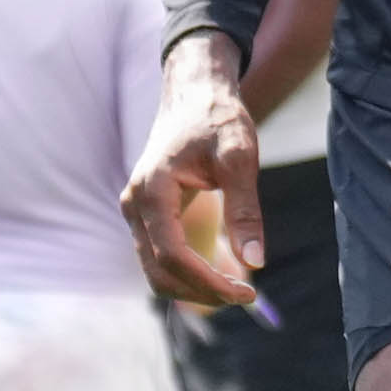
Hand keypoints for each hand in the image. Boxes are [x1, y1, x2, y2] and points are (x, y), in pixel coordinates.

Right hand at [125, 30, 264, 307]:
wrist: (194, 94)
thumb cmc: (216, 119)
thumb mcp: (239, 158)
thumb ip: (244, 210)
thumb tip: (255, 262)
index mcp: (152, 191)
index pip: (172, 256)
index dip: (208, 282)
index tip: (247, 294)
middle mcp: (134, 205)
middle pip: (159, 273)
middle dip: (201, 293)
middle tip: (246, 296)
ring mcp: (136, 212)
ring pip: (156, 272)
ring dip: (194, 288)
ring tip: (237, 288)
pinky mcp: (146, 216)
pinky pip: (161, 258)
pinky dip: (188, 274)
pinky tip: (222, 272)